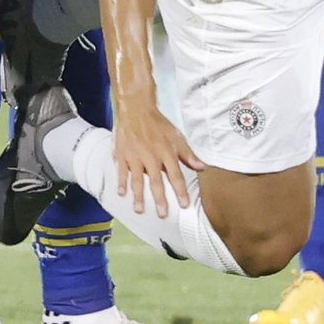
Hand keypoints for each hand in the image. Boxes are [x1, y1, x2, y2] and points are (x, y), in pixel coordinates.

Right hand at [112, 104, 204, 218]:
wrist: (136, 109)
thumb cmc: (158, 124)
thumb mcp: (176, 137)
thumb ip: (188, 154)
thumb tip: (202, 167)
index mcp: (166, 152)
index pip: (176, 175)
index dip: (180, 191)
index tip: (184, 205)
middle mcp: (151, 156)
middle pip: (156, 181)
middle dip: (160, 199)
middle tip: (162, 214)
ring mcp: (135, 156)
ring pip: (137, 179)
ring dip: (138, 196)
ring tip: (140, 210)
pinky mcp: (122, 154)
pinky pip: (121, 170)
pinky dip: (121, 182)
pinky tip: (122, 193)